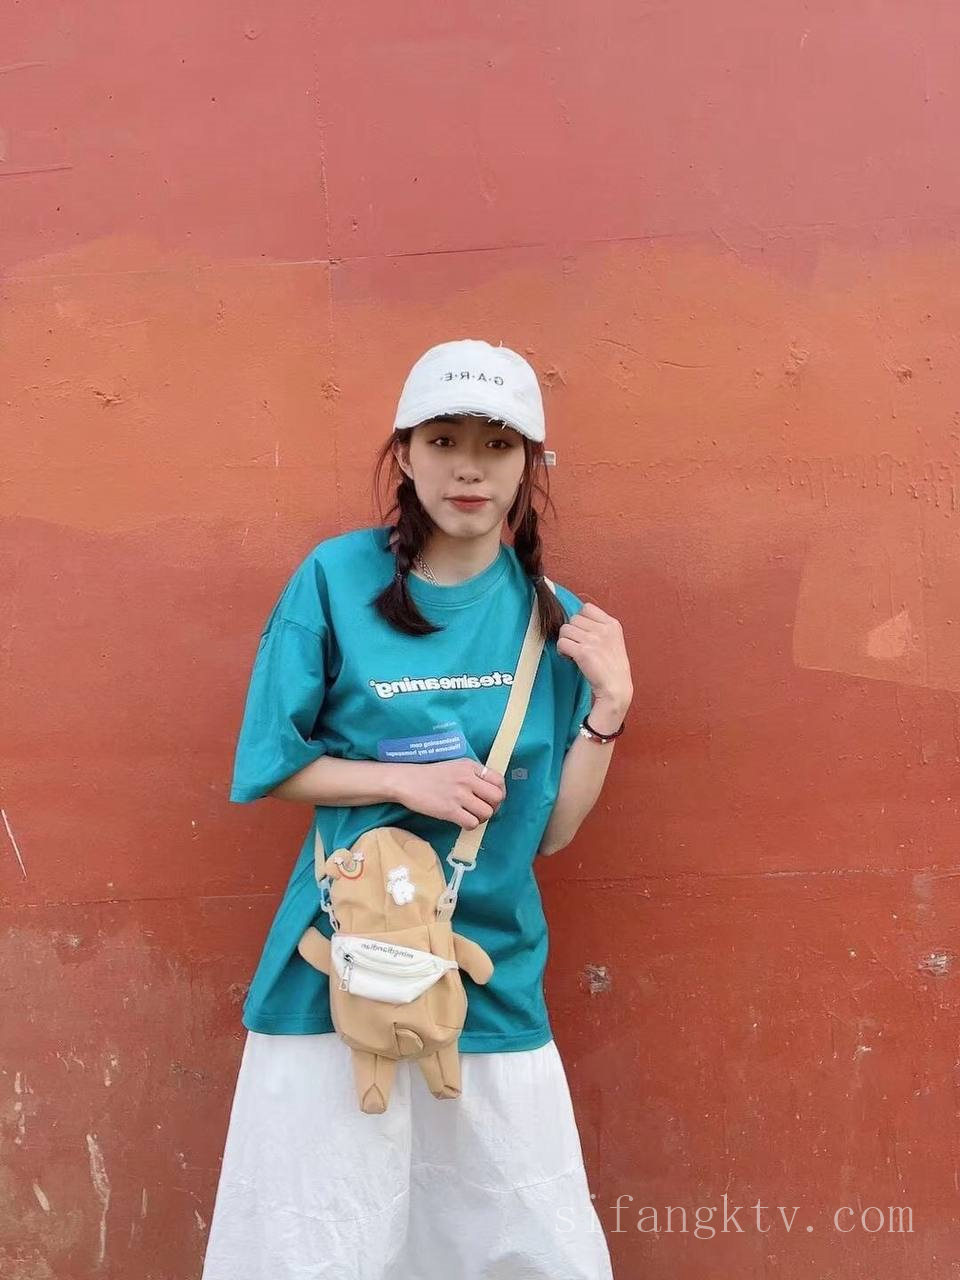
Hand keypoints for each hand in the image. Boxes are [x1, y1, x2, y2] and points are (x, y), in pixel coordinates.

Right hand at [392, 759, 506, 828]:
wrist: (406, 781)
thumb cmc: (431, 775)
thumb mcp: (455, 766)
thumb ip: (472, 774)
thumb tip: (490, 790)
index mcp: (470, 766)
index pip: (499, 780)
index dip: (500, 792)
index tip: (492, 798)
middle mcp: (467, 779)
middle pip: (497, 797)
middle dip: (493, 806)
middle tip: (483, 809)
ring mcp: (459, 795)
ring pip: (486, 812)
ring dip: (482, 818)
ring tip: (472, 816)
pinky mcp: (449, 810)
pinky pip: (472, 823)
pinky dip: (470, 825)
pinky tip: (462, 821)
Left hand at [556, 602, 632, 708]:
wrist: (616, 689)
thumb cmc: (612, 668)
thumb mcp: (613, 641)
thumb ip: (599, 628)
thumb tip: (576, 620)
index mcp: (612, 624)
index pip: (587, 608)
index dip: (581, 620)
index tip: (584, 634)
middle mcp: (603, 630)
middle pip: (573, 619)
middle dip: (572, 632)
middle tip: (578, 646)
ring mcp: (594, 640)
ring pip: (565, 629)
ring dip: (565, 641)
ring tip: (573, 652)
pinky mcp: (583, 652)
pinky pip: (561, 642)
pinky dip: (562, 651)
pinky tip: (570, 658)